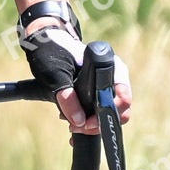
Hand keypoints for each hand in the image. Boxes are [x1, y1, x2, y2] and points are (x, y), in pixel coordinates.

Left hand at [21, 19, 131, 136]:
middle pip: (120, 110)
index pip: (123, 97)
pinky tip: (75, 122)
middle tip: (76, 126)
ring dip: (92, 124)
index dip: (107, 114)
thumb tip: (79, 120)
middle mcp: (114, 75)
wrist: (46, 43)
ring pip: (111, 114)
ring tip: (71, 123)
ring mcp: (109, 84)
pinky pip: (103, 111)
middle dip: (98, 123)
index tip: (86, 122)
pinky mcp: (100, 91)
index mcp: (110, 65)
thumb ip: (66, 96)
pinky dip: (90, 121)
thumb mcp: (55, 74)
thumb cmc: (52, 50)